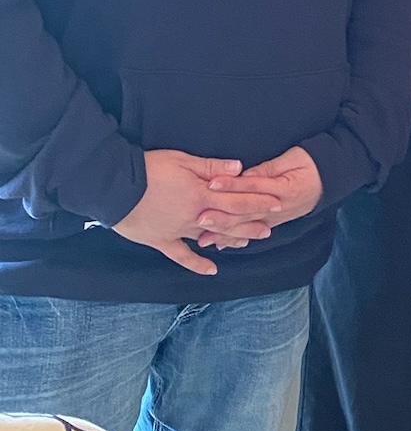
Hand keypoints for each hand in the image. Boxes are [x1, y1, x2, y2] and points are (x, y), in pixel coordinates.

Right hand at [113, 150, 282, 276]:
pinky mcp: (160, 240)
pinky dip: (196, 264)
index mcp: (201, 194)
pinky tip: (212, 270)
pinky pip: (181, 255)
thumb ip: (211, 167)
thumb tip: (239, 168)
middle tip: (270, 228)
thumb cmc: (147, 168)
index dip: (258, 201)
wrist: (112, 186)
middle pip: (229, 220)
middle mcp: (194, 215)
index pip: (237, 198)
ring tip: (248, 242)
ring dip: (230, 240)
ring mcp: (178, 230)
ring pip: (210, 237)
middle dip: (251, 223)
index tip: (277, 203)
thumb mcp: (182, 160)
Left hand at [207, 147, 321, 234]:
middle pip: (247, 213)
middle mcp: (279, 208)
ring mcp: (276, 218)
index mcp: (284, 189)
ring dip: (225, 234)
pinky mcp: (273, 222)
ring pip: (247, 227)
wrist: (330, 179)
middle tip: (200, 218)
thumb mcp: (293, 158)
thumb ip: (268, 168)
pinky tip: (220, 245)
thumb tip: (246, 174)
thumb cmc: (311, 164)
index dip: (231, 185)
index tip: (211, 183)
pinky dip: (236, 239)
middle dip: (222, 217)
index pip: (253, 187)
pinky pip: (252, 232)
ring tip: (204, 239)